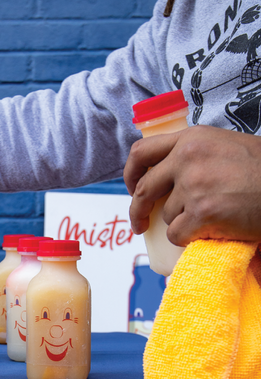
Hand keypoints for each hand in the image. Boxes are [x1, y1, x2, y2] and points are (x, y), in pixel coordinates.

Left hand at [125, 125, 260, 245]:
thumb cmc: (259, 171)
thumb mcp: (223, 146)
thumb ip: (194, 154)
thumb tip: (162, 174)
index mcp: (192, 139)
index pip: (141, 152)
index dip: (130, 174)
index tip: (132, 188)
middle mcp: (188, 159)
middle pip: (143, 190)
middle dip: (138, 211)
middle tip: (141, 224)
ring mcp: (194, 186)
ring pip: (166, 216)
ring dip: (180, 222)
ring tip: (210, 215)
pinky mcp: (202, 213)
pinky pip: (177, 234)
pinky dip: (188, 239)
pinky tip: (209, 230)